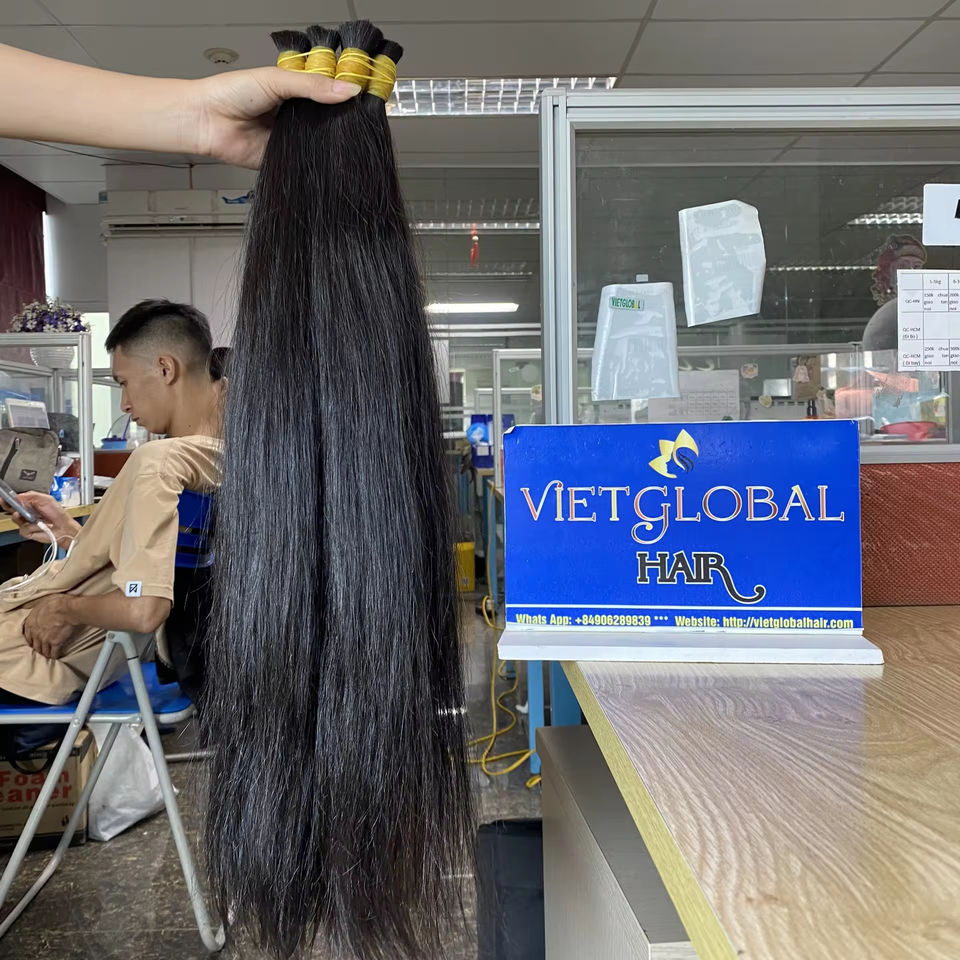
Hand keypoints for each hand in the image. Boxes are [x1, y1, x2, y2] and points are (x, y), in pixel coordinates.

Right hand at [4, 492, 78, 547]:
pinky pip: (24, 528)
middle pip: (11, 509)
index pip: (15, 500)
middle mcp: (26, 513)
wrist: (64, 527)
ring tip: (34, 517)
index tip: (5, 497)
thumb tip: (19, 496)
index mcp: (30, 504)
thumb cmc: (58, 514)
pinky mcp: (27, 531)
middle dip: (9, 506)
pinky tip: (39, 525)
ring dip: (25, 517)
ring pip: (15, 518)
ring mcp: (25, 522)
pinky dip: (32, 526)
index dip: (9, 499)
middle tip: (13, 504)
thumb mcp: (47, 499)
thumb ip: (33, 495)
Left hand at [24, 595, 77, 659]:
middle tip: (41, 650)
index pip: (27, 636)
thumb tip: (33, 606)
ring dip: (46, 653)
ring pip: (43, 650)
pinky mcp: (55, 643)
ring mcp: (45, 639)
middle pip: (35, 645)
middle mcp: (35, 633)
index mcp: (31, 623)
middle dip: (38, 648)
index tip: (34, 642)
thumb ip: (36, 608)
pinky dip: (55, 655)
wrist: (67, 609)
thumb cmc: (56, 603)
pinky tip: (57, 656)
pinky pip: (54, 653)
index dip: (31, 639)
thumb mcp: (42, 602)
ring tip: (49, 655)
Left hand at [188, 68, 361, 168]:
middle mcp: (297, 113)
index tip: (368, 93)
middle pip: (331, 116)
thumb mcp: (276, 80)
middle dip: (344, 117)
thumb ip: (313, 86)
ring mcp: (294, 136)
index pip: (331, 89)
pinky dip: (319, 158)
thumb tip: (349, 90)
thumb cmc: (230, 93)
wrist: (206, 121)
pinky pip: (310, 159)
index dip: (348, 91)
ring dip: (333, 138)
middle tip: (362, 116)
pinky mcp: (288, 157)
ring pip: (324, 138)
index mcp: (297, 89)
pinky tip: (329, 153)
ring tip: (350, 134)